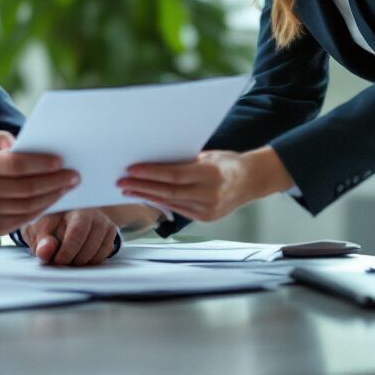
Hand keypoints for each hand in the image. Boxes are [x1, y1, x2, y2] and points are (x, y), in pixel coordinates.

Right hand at [0, 128, 78, 236]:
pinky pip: (21, 220)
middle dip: (55, 182)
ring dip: (52, 198)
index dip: (41, 164)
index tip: (61, 161)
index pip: (16, 166)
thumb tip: (22, 144)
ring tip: (66, 188)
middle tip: (73, 176)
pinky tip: (50, 200)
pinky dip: (39, 210)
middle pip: (27, 189)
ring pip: (28, 207)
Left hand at [20, 209, 118, 265]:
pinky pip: (106, 251)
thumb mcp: (40, 232)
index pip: (77, 231)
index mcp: (70, 206)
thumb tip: (45, 252)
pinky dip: (93, 259)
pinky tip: (80, 256)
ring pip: (99, 249)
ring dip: (83, 260)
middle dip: (74, 258)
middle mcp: (91, 211)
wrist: (63, 217)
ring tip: (70, 257)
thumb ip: (41, 242)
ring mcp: (103, 220)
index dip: (68, 251)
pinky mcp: (110, 230)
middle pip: (90, 243)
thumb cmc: (50, 225)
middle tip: (62, 260)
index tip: (57, 261)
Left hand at [117, 146, 292, 222]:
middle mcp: (210, 195)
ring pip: (171, 203)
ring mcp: (209, 210)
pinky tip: (146, 197)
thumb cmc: (228, 163)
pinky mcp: (206, 218)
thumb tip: (154, 161)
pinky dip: (160, 202)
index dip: (151, 173)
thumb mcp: (208, 156)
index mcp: (212, 174)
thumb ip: (184, 162)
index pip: (174, 175)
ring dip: (146, 196)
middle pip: (169, 192)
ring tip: (128, 190)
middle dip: (142, 187)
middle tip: (122, 182)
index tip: (131, 169)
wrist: (253, 181)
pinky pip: (178, 209)